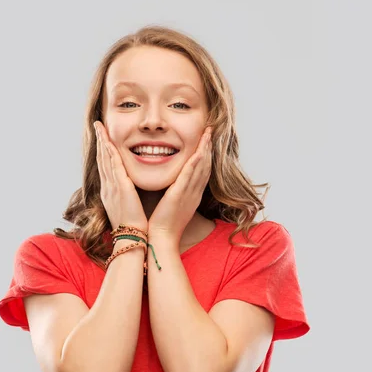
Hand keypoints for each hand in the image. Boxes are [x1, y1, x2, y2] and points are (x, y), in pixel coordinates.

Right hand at [94, 120, 147, 231]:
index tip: (102, 139)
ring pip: (105, 158)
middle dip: (99, 141)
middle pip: (101, 159)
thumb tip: (129, 194)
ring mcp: (111, 186)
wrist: (131, 238)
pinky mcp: (120, 187)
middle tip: (97, 126)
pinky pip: (113, 164)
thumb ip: (127, 198)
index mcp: (110, 193)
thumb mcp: (127, 209)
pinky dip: (110, 151)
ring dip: (102, 141)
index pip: (105, 167)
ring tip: (100, 127)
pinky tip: (109, 140)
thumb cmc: (133, 228)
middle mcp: (107, 187)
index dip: (103, 151)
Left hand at [148, 127, 212, 241]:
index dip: (206, 155)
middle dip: (208, 147)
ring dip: (204, 149)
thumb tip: (173, 186)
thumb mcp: (173, 206)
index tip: (206, 141)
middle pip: (206, 166)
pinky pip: (189, 176)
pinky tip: (198, 152)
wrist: (161, 240)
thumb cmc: (163, 225)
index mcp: (192, 195)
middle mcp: (194, 193)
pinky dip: (195, 163)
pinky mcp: (179, 195)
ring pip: (200, 167)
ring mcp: (189, 194)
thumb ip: (175, 194)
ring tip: (207, 134)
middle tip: (210, 131)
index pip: (202, 171)